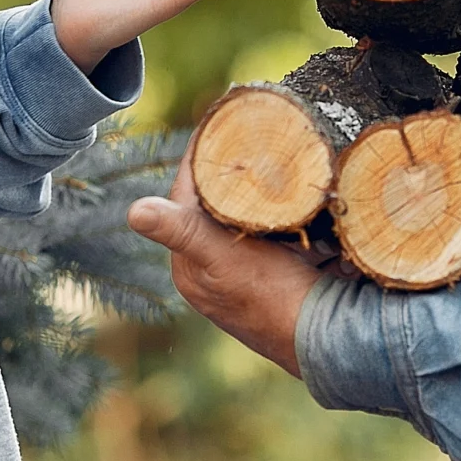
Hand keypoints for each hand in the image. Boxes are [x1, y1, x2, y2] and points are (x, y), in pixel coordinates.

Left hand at [129, 150, 321, 376]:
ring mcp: (248, 270)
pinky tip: (299, 191)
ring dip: (260, 188)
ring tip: (274, 152)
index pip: (185, 195)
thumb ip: (182, 232)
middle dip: (230, 170)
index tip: (216, 121)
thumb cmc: (272, 300)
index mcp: (189, 265)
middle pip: (216, 203)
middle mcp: (213, 268)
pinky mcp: (282, 270)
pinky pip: (277, 229)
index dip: (199, 158)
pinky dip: (285, 210)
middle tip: (250, 132)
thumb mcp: (223, 259)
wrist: (327, 339)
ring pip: (247, 214)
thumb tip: (134, 212)